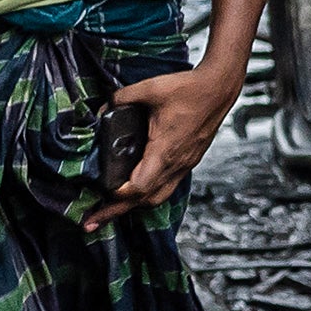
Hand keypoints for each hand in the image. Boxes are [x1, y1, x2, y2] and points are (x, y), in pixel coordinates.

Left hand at [91, 62, 243, 225]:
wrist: (220, 88)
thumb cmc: (189, 88)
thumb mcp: (149, 88)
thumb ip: (120, 99)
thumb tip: (99, 110)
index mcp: (165, 150)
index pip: (139, 187)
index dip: (117, 195)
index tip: (97, 197)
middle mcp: (176, 164)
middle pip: (144, 200)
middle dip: (116, 212)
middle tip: (90, 223)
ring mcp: (184, 165)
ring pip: (157, 197)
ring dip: (133, 206)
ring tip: (111, 210)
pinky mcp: (189, 161)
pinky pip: (166, 186)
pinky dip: (148, 193)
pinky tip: (136, 189)